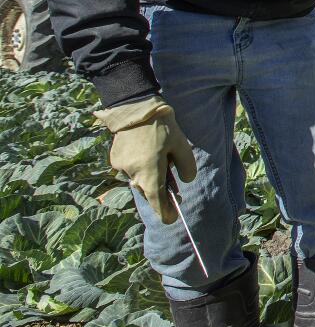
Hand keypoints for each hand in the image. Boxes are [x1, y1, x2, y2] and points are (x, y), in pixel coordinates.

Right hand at [95, 95, 196, 223]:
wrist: (134, 107)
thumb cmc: (162, 126)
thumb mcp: (181, 145)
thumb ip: (187, 166)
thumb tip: (186, 181)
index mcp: (149, 173)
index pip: (157, 202)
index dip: (165, 212)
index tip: (172, 219)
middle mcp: (133, 174)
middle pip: (148, 190)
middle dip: (160, 192)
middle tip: (175, 191)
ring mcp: (121, 167)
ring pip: (138, 179)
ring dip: (149, 177)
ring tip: (162, 164)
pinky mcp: (114, 158)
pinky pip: (130, 169)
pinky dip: (139, 167)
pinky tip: (148, 153)